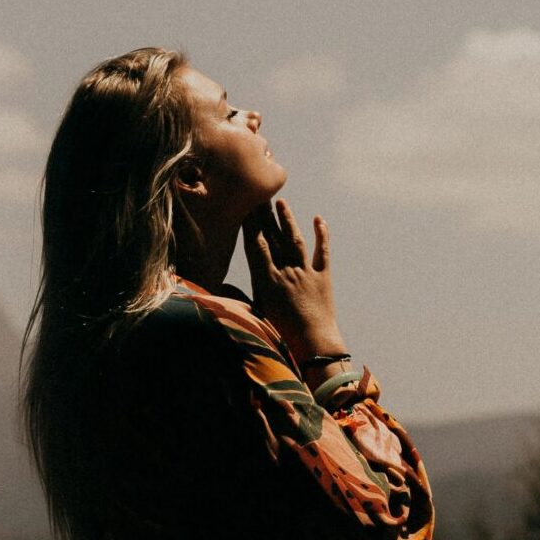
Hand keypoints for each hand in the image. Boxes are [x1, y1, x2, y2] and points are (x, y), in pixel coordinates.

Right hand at [243, 199, 346, 363]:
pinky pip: (322, 252)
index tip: (245, 207)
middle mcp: (285, 271)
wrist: (314, 345)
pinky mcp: (323, 278)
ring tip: (281, 202)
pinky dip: (322, 235)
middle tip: (259, 194)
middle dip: (265, 216)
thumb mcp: (256, 315)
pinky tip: (319, 220)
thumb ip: (237, 298)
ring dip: (288, 220)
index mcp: (267, 281)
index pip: (256, 246)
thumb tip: (216, 287)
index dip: (250, 225)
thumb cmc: (281, 335)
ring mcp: (305, 273)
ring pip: (295, 240)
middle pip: (273, 238)